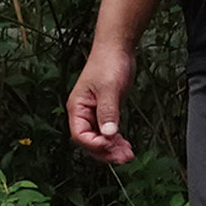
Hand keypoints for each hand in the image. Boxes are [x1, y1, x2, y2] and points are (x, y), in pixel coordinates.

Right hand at [67, 47, 137, 164]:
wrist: (117, 48)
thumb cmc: (108, 63)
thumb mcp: (109, 89)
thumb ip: (108, 112)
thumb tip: (108, 134)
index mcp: (77, 108)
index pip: (80, 135)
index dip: (95, 144)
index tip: (111, 145)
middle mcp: (83, 113)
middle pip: (90, 142)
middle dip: (106, 152)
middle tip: (123, 157)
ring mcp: (94, 114)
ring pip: (100, 140)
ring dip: (113, 149)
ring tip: (128, 155)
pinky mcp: (106, 112)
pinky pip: (108, 133)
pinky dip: (116, 141)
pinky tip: (126, 146)